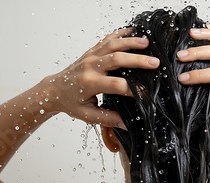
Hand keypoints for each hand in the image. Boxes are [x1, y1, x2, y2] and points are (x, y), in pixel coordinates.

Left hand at [45, 27, 159, 128]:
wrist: (54, 89)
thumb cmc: (71, 102)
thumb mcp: (87, 115)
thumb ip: (107, 119)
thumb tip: (127, 124)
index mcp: (89, 84)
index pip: (115, 85)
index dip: (132, 89)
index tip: (146, 93)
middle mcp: (90, 67)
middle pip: (117, 60)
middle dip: (137, 60)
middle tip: (155, 63)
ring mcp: (90, 56)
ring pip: (113, 45)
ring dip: (131, 42)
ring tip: (148, 42)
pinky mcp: (91, 51)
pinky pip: (107, 39)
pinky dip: (120, 33)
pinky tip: (133, 30)